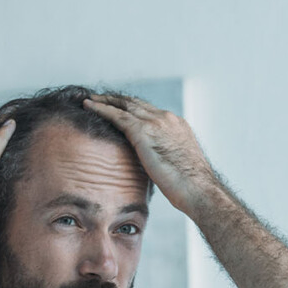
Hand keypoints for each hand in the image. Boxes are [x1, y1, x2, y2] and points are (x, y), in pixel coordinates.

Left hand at [82, 95, 220, 217]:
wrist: (199, 189)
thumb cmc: (192, 187)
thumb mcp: (179, 166)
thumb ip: (165, 159)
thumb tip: (155, 168)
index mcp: (177, 125)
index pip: (150, 111)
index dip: (133, 108)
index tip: (121, 108)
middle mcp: (167, 119)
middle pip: (136, 103)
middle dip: (117, 100)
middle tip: (100, 98)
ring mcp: (155, 122)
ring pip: (124, 105)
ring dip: (105, 101)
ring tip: (90, 100)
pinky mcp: (143, 131)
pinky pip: (116, 115)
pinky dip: (101, 109)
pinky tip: (88, 106)